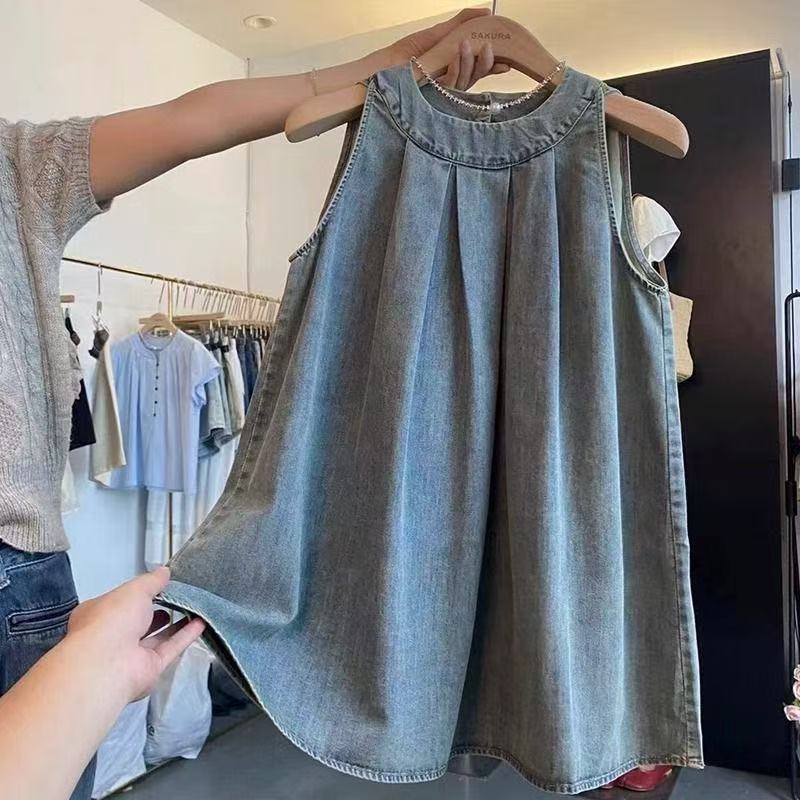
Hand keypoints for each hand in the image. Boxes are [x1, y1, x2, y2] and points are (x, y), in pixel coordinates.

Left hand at [67, 567, 204, 702]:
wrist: (107, 664)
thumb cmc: (108, 623)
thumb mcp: (134, 590)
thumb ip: (152, 581)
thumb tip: (163, 572)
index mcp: (100, 614)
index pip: (121, 601)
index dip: (139, 592)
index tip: (157, 583)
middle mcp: (113, 636)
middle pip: (139, 621)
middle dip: (156, 610)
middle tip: (176, 597)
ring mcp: (130, 654)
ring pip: (157, 637)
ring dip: (174, 624)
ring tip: (191, 609)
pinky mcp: (149, 667)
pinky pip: (171, 648)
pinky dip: (185, 636)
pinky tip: (199, 624)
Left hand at [383, 8, 509, 89]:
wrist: (386, 67)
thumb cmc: (409, 52)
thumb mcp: (439, 33)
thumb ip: (462, 22)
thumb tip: (487, 12)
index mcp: (456, 69)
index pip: (480, 70)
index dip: (494, 67)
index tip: (508, 63)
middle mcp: (452, 83)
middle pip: (477, 77)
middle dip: (486, 64)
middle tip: (488, 47)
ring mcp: (444, 92)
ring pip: (467, 81)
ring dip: (469, 63)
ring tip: (465, 44)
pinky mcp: (436, 97)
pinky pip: (452, 84)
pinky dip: (456, 70)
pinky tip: (454, 57)